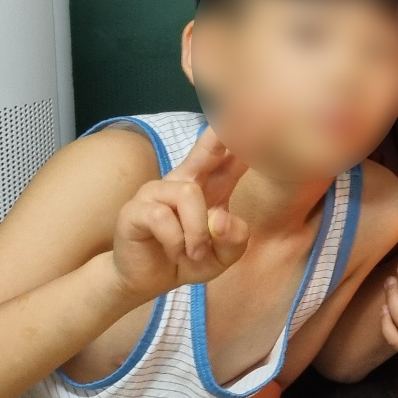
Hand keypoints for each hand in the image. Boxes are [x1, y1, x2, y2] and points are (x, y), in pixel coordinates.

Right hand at [111, 128, 249, 300]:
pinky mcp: (135, 208)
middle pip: (205, 150)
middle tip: (232, 120)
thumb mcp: (223, 255)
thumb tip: (220, 219)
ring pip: (189, 193)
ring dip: (197, 231)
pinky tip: (173, 250)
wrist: (147, 280)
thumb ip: (234, 239)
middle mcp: (184, 181)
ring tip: (194, 251)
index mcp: (211, 186)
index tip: (262, 117)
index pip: (231, 156)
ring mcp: (157, 192)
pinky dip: (176, 240)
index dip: (244, 137)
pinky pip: (163, 217)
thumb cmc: (189, 259)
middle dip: (220, 134)